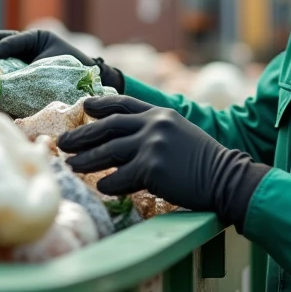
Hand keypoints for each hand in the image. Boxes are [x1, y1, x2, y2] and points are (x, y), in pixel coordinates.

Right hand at [0, 29, 124, 91]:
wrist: (88, 82)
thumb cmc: (72, 70)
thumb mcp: (49, 67)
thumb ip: (27, 72)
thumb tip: (3, 84)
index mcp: (34, 38)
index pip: (10, 39)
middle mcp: (25, 44)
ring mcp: (21, 55)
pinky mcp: (19, 69)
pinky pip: (4, 67)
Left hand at [59, 96, 269, 228]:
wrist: (227, 178)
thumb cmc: (204, 162)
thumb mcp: (181, 133)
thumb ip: (155, 130)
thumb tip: (124, 138)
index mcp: (161, 114)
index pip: (124, 104)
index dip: (102, 104)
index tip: (85, 106)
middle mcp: (154, 125)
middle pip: (108, 127)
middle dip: (83, 134)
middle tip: (64, 141)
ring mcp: (152, 146)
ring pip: (108, 152)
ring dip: (86, 160)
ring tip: (71, 165)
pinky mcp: (152, 169)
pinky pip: (120, 177)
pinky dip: (108, 184)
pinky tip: (100, 187)